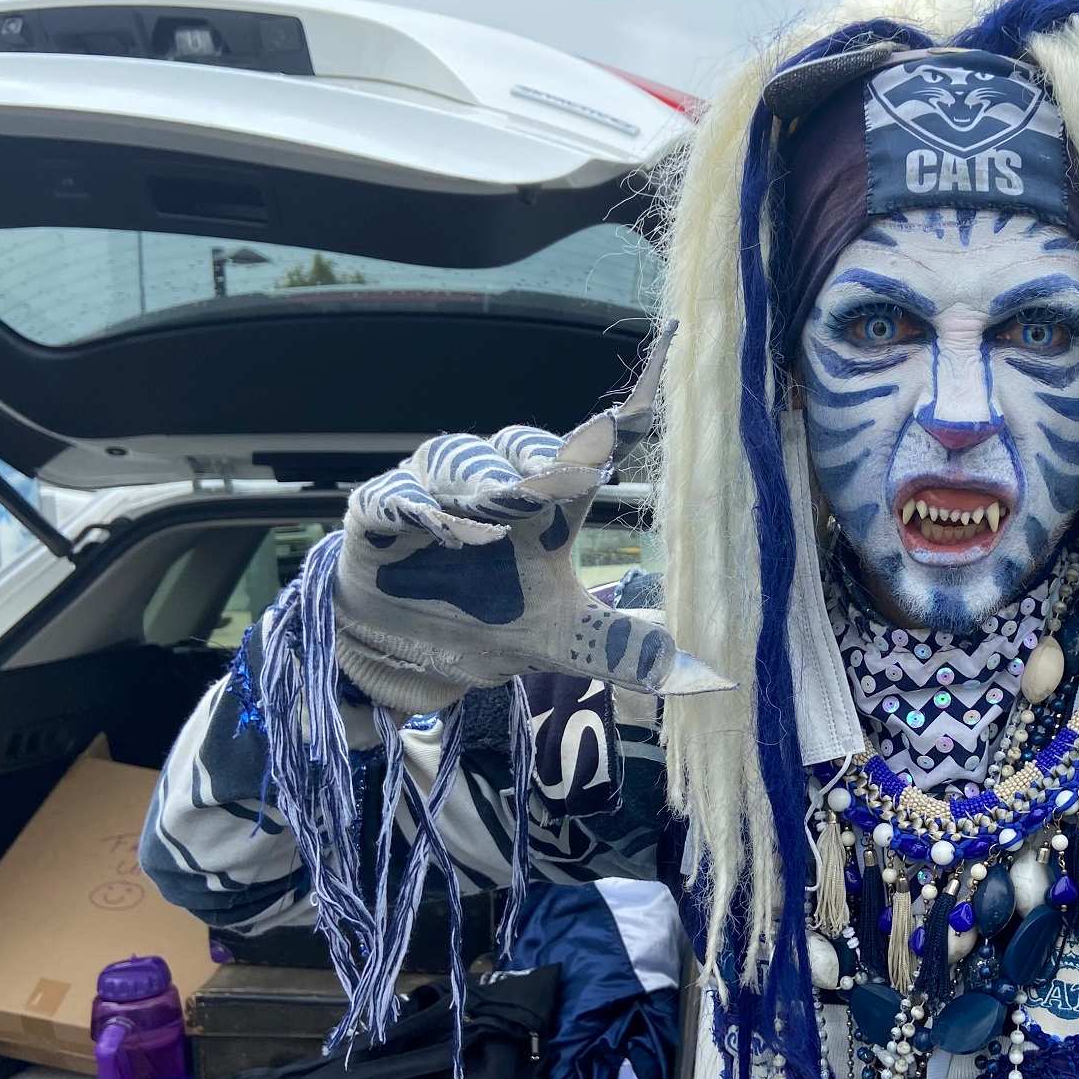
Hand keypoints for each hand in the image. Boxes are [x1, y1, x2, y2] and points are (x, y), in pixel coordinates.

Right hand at [332, 326, 730, 712]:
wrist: (402, 651)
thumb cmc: (489, 622)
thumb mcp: (561, 640)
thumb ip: (618, 645)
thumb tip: (700, 674)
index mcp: (544, 504)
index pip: (586, 453)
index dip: (617, 424)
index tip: (645, 404)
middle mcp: (492, 485)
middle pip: (520, 447)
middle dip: (544, 457)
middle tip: (569, 475)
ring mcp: (433, 494)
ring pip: (458, 462)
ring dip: (483, 481)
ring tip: (504, 507)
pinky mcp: (377, 515)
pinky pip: (392, 497)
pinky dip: (415, 507)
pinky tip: (436, 526)